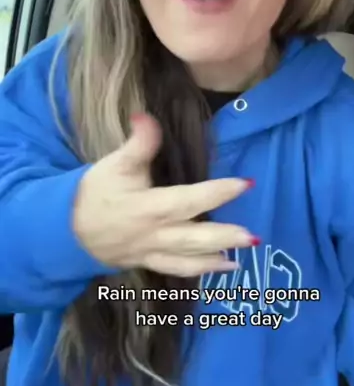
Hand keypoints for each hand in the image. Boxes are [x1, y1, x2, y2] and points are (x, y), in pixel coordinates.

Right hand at [73, 113, 254, 276]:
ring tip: (245, 251)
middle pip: (195, 237)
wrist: (67, 229)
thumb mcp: (115, 163)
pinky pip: (178, 269)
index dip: (218, 193)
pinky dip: (201, 269)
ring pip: (189, 258)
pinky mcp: (149, 262)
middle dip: (225, 236)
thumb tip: (146, 115)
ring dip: (218, 257)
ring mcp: (152, 251)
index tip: (245, 184)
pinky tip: (224, 267)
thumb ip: (137, 142)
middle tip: (253, 235)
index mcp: (149, 206)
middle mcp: (155, 233)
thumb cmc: (95, 192)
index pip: (190, 200)